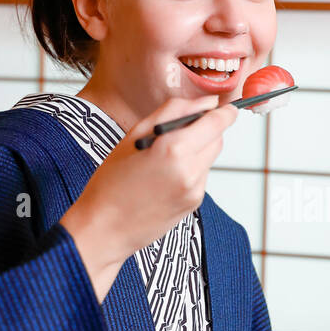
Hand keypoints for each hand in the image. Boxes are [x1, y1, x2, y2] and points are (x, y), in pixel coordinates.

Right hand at [60, 95, 236, 300]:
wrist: (105, 228)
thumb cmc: (111, 181)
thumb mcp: (135, 135)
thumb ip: (173, 112)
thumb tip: (207, 102)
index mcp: (173, 148)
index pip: (217, 122)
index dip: (225, 113)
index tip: (225, 107)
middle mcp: (190, 170)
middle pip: (218, 139)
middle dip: (207, 130)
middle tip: (181, 130)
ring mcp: (195, 189)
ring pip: (210, 157)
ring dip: (197, 150)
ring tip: (164, 158)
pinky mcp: (194, 203)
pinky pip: (201, 176)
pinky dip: (190, 169)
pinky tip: (165, 177)